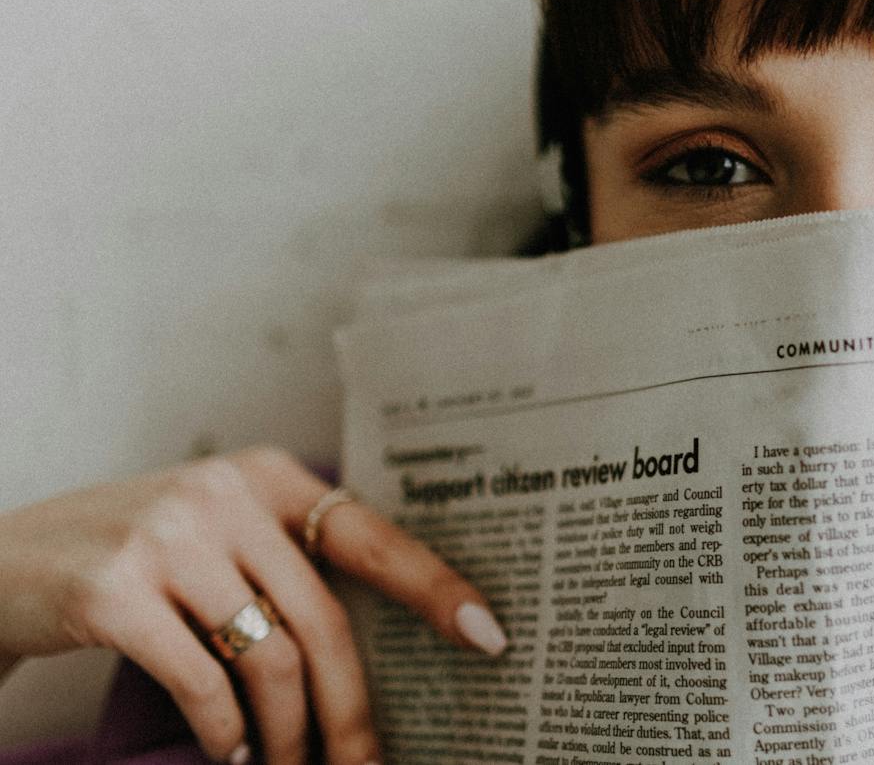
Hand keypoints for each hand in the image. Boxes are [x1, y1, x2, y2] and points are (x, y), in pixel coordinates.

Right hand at [0, 446, 507, 764]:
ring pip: (268, 658)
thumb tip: (371, 650)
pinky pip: (202, 681)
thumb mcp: (214, 527)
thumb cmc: (131, 555)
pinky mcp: (114, 591)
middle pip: (324, 619)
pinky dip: (224, 731)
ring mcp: (167, 537)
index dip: (435, 587)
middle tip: (366, 762)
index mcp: (266, 474)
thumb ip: (285, 561)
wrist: (0, 560)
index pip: (372, 535)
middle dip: (353, 707)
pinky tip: (228, 750)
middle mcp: (223, 492)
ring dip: (286, 733)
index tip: (489, 635)